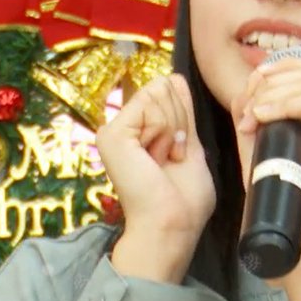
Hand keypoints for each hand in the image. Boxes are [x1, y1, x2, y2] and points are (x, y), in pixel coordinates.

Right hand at [96, 74, 214, 281]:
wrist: (172, 223)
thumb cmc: (184, 198)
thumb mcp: (189, 144)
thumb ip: (181, 112)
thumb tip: (174, 77)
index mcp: (138, 130)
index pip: (165, 90)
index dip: (183, 118)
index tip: (177, 152)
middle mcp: (122, 127)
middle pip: (163, 87)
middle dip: (178, 121)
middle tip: (169, 158)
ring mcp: (114, 129)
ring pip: (158, 93)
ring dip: (171, 130)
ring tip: (161, 161)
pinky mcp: (112, 133)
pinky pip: (151, 106)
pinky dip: (163, 132)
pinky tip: (153, 158)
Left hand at [230, 58, 300, 274]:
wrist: (300, 239)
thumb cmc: (281, 196)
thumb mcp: (264, 146)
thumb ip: (258, 114)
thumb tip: (249, 86)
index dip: (282, 68)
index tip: (252, 90)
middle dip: (273, 80)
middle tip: (248, 108)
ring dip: (274, 93)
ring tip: (252, 116)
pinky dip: (282, 104)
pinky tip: (262, 116)